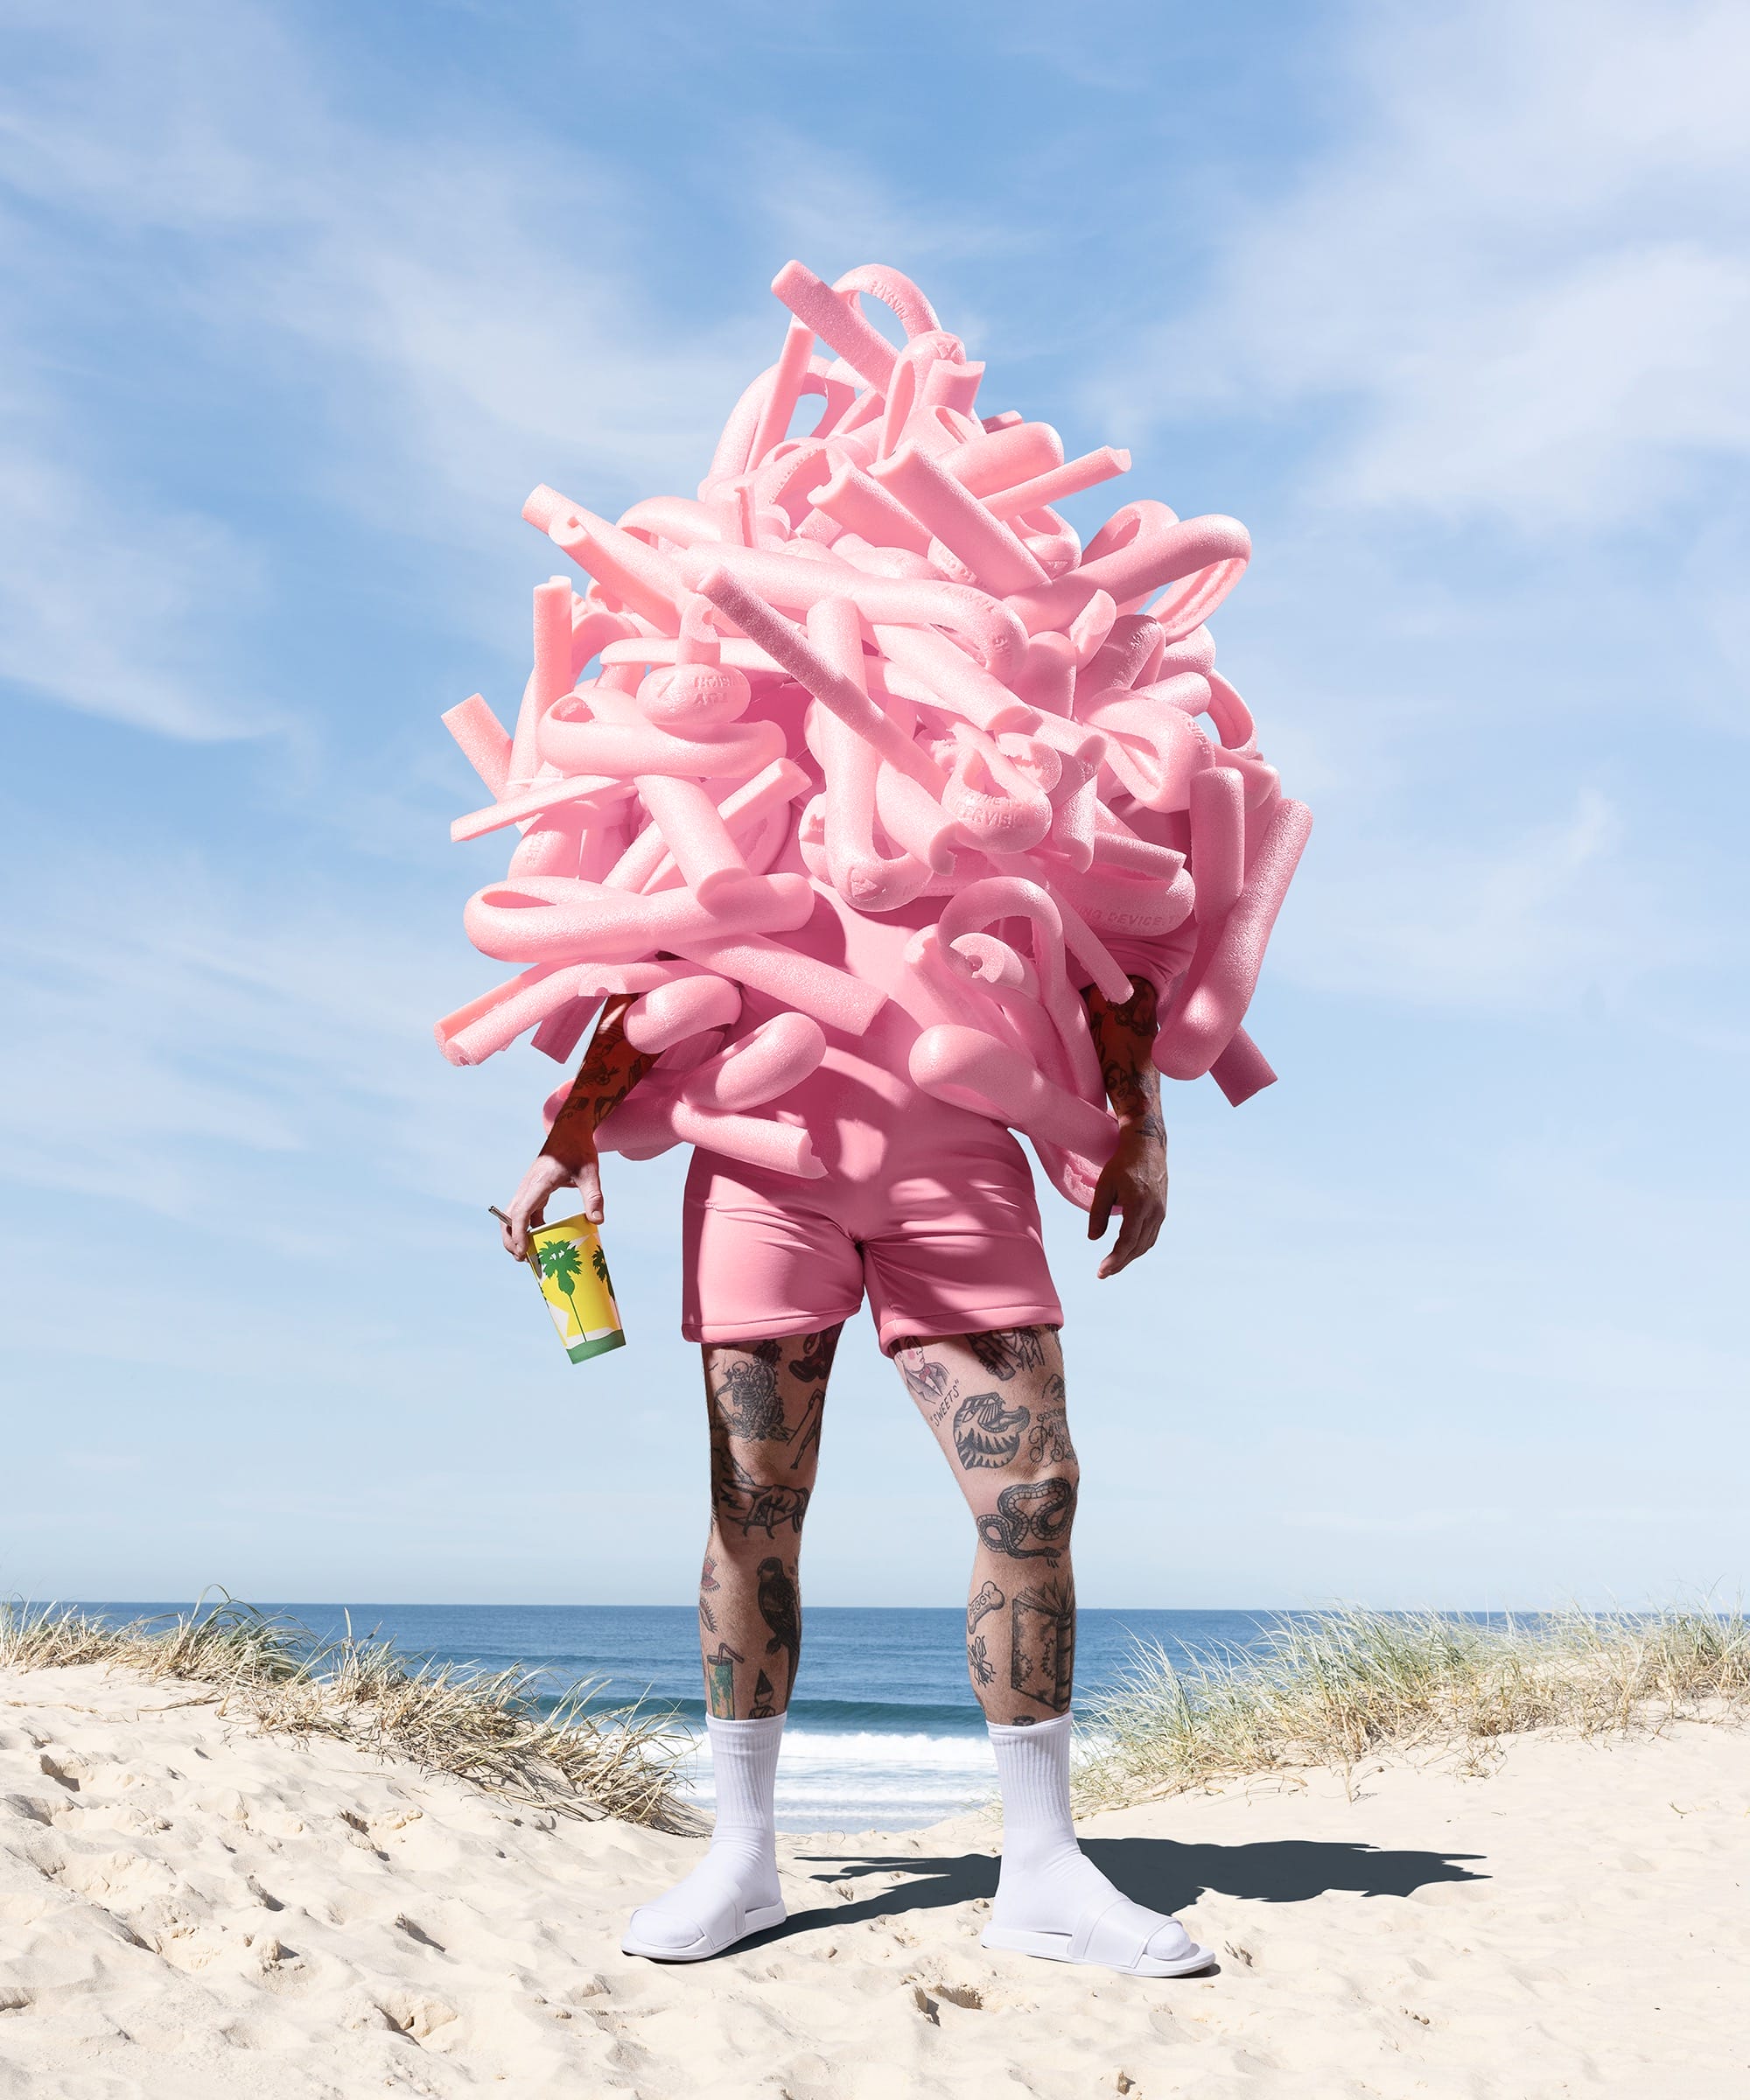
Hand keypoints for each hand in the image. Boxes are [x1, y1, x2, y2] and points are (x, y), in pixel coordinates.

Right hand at [499, 1140, 602, 1259]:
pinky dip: (527, 1226)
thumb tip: (598, 1222)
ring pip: (513, 1215)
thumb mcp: (589, 1173)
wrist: (570, 1129)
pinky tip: (539, 1238)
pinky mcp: (534, 1188)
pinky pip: (524, 1211)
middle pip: (508, 1217)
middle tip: (522, 1260)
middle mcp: (528, 1186)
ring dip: (515, 1234)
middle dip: (510, 1240)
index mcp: (538, 1183)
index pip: (521, 1213)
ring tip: (527, 1255)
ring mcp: (528, 1188)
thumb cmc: (579, 1148)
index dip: (519, 1235)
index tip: (522, 1253)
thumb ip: (593, 1197)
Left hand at [1087, 1124, 1166, 1278]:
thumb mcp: (1104, 1185)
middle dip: (1120, 1263)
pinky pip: (1151, 1235)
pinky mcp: (1162, 1210)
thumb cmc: (1122, 1163)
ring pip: (1146, 1243)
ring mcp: (1160, 1211)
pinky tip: (1127, 1250)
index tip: (1101, 1272)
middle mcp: (1154, 1211)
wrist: (1147, 1146)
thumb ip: (1098, 1213)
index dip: (1114, 1260)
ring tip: (1112, 1265)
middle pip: (1137, 1247)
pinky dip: (1139, 1246)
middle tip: (1103, 1273)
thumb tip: (1094, 1239)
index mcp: (1139, 1205)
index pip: (1127, 1241)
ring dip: (1130, 1257)